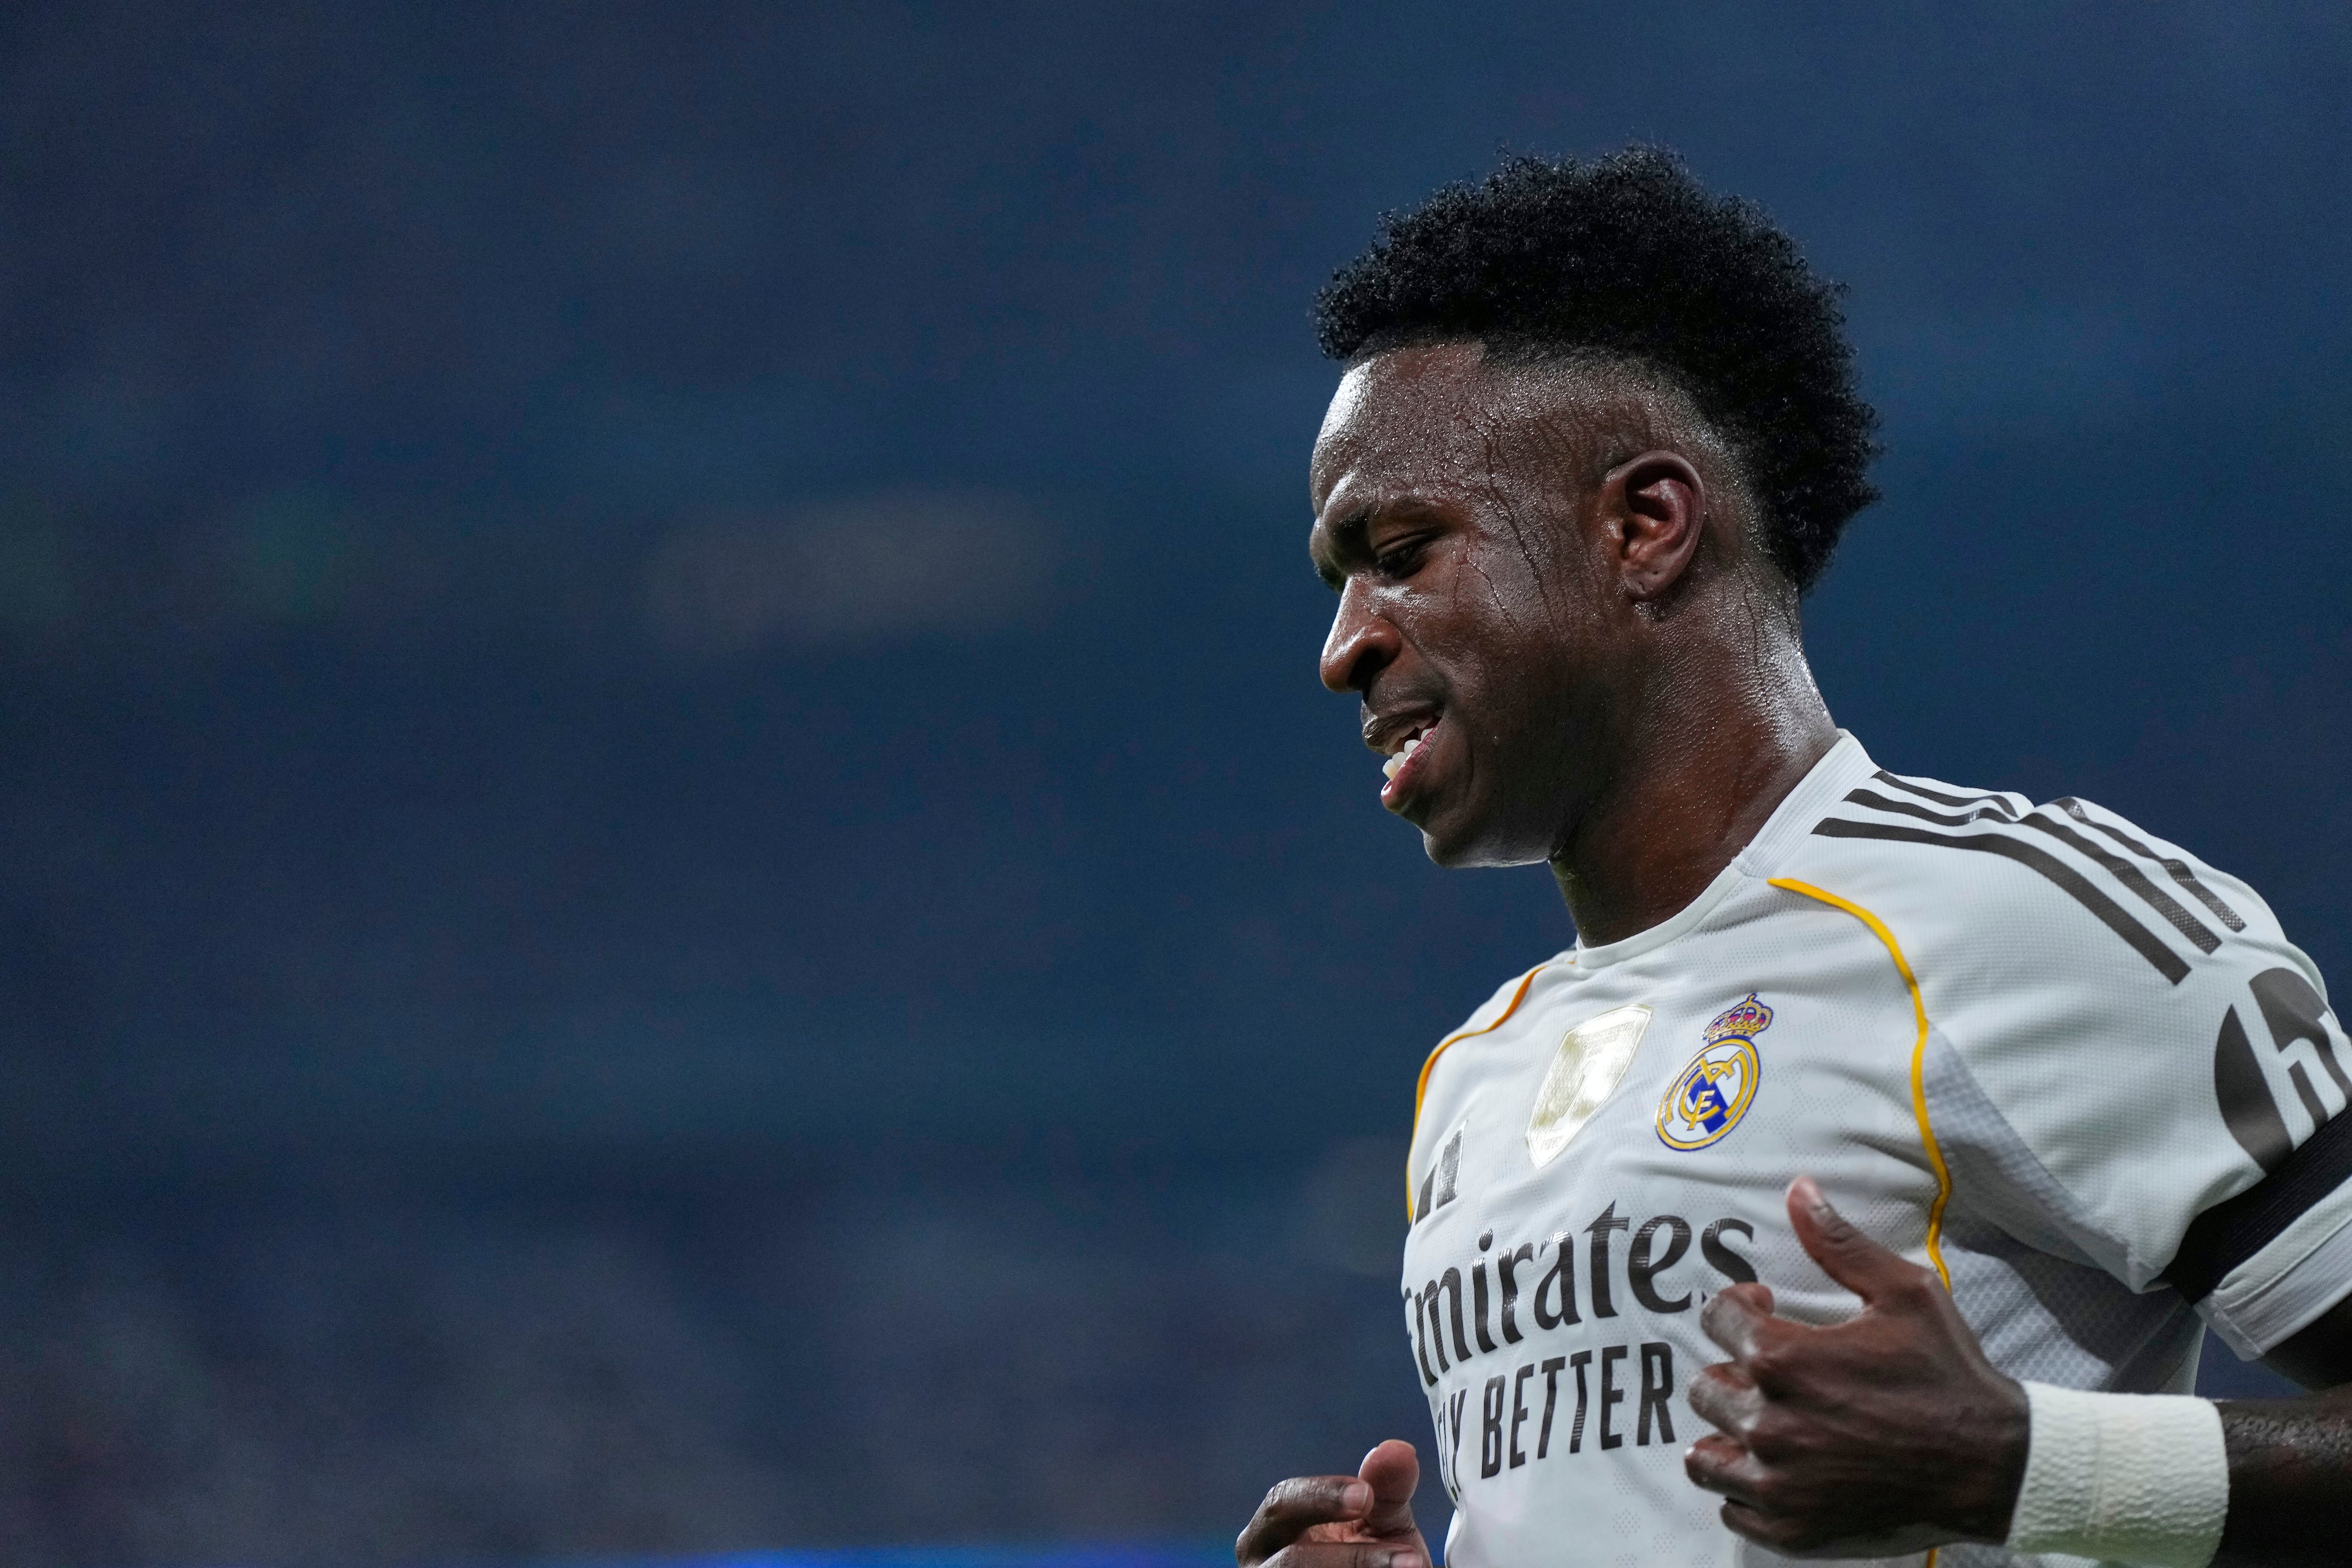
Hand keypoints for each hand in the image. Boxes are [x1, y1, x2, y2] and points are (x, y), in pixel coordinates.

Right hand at [1236, 1438, 1429, 1567]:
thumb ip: (1386, 1487)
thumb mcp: (1380, 1520)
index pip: (1282, 1502)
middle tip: (1407, 1554)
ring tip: (1414, 1566)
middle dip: (1349, 1558)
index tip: (1366, 1495)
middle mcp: (1262, 1566)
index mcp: (1270, 1529)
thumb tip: (1398, 1449)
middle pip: (1290, 1562)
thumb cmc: (1369, 1554)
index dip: (1321, 1497)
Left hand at [1683, 1176, 2029, 1557]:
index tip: (1766, 1309)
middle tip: (1770, 1370)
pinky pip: (1733, 1509)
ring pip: (1705, 1457)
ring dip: (1727, 1434)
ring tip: (1763, 1420)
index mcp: (1784, 1362)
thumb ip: (1839, 1244)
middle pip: (1705, 1387)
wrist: (1993, 1462)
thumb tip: (1798, 1190)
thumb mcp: (1903, 1293)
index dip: (1738, 1307)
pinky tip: (1776, 1469)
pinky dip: (1745, 1490)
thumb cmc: (1948, 1374)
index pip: (1715, 1321)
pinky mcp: (1795, 1527)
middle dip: (1732, 1369)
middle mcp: (1769, 1425)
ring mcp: (1779, 1484)